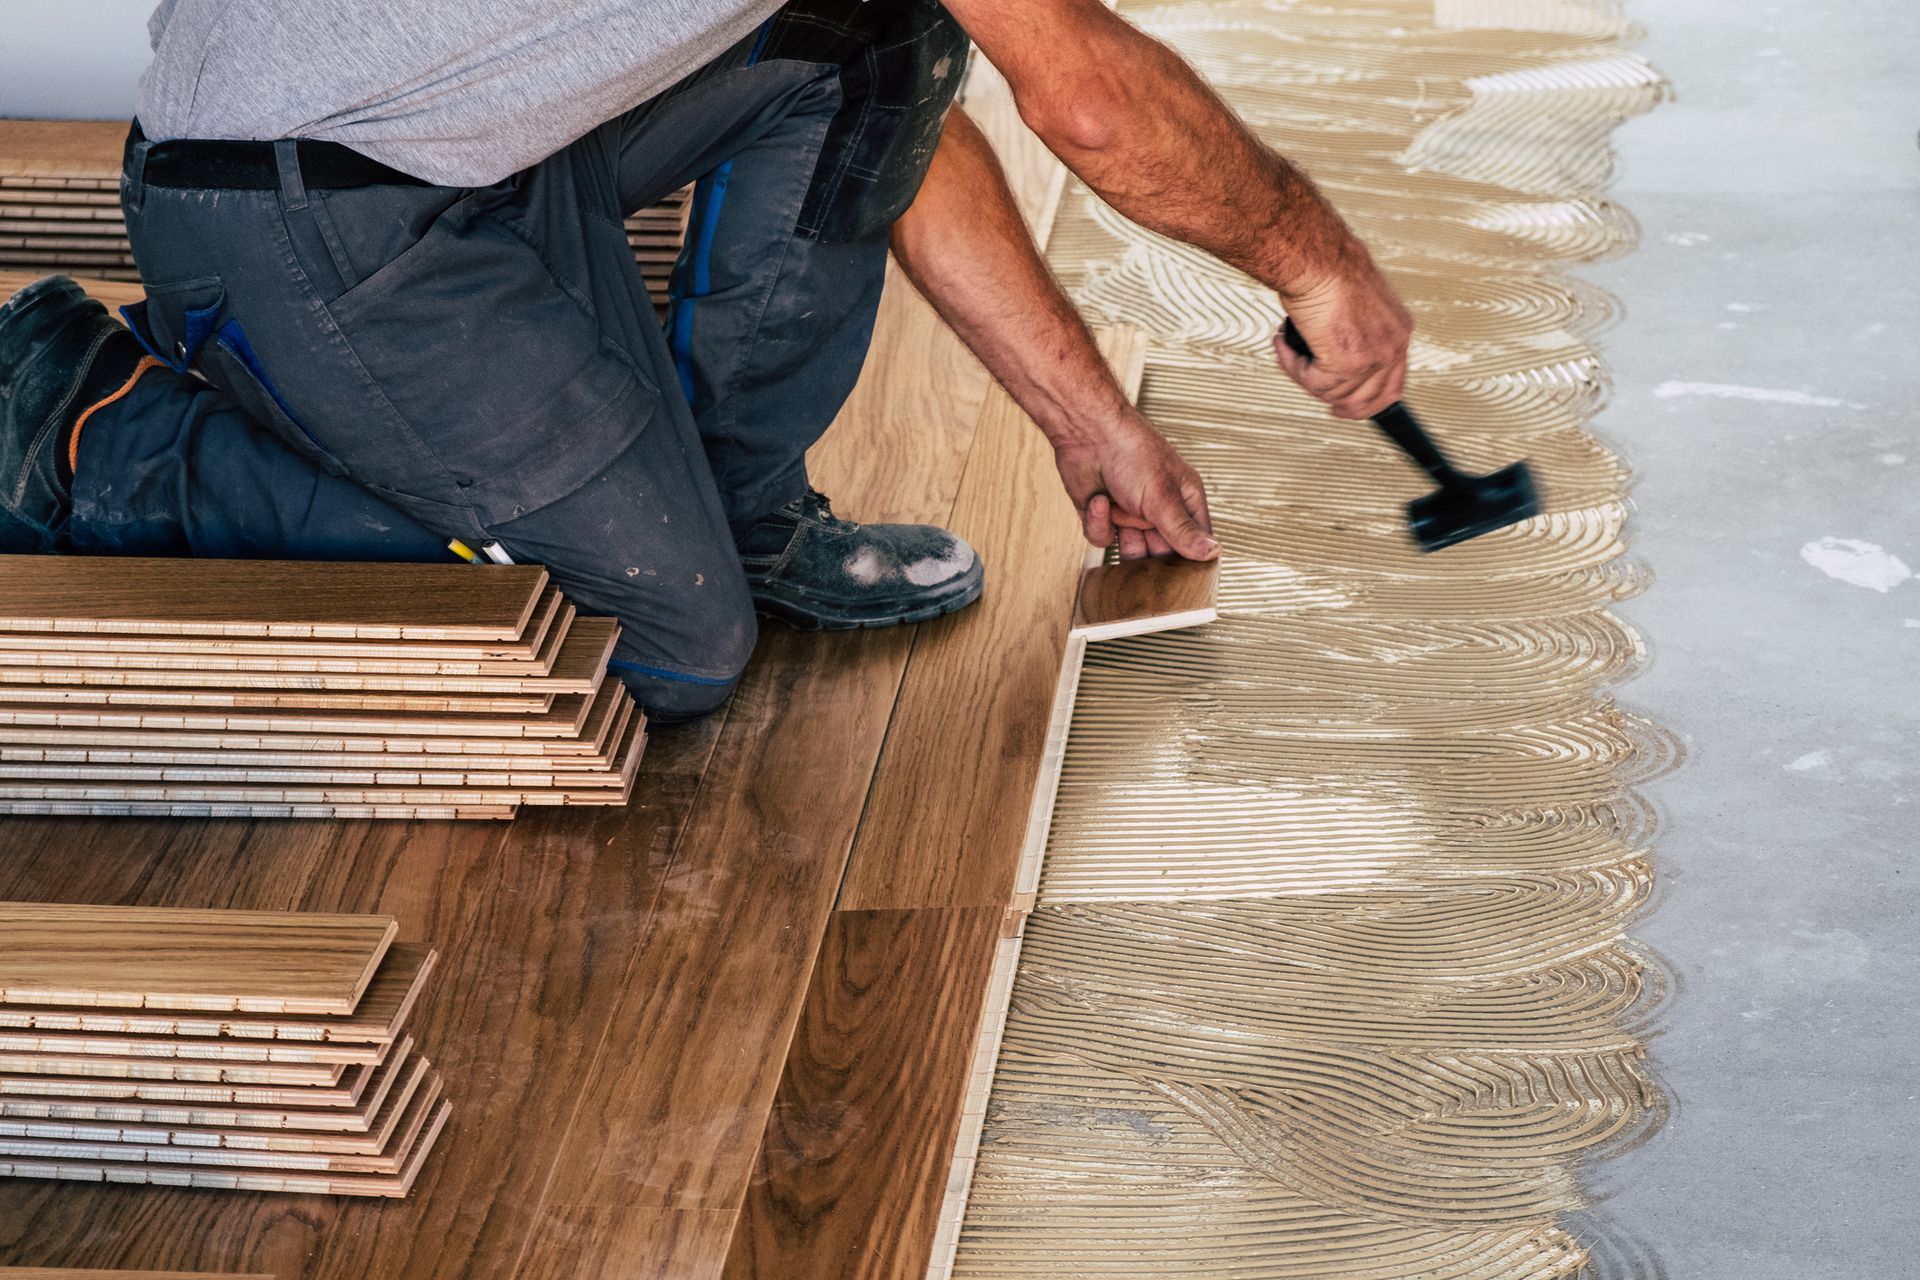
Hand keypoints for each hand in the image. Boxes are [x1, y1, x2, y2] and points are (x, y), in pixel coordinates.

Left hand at [1053, 410, 1218, 560]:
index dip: (1192, 561)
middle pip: (1162, 554)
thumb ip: (1183, 530)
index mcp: (1185, 502)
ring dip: (1123, 539)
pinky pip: (1104, 539)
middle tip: (1146, 558)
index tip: (1186, 582)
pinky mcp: (1104, 517)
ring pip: (1130, 552)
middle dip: (1151, 556)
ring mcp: (1131, 515)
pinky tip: (1100, 500)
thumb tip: (1213, 552)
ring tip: (1122, 517)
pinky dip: (1099, 522)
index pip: (1196, 542)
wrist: (1087, 432)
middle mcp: (1160, 511)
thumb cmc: (1131, 450)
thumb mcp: (1162, 496)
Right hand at [1271, 241, 1412, 419]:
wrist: (1315, 258)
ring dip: (1305, 375)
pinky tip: (1283, 344)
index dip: (1366, 401)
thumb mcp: (1353, 304)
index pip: (1392, 385)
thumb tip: (1332, 355)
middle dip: (1335, 400)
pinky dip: (1292, 366)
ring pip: (1334, 393)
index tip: (1343, 405)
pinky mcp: (1348, 364)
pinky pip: (1314, 384)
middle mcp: (1393, 346)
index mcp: (1398, 331)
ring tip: (1289, 349)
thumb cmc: (1327, 268)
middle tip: (1312, 388)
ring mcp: (1373, 357)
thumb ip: (1353, 333)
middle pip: (1367, 400)